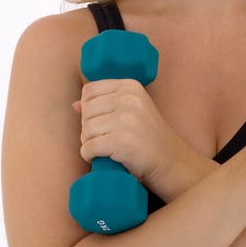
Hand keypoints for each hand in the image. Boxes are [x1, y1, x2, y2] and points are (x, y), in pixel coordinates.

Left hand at [72, 79, 188, 189]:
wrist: (170, 160)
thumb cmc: (148, 136)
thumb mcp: (132, 111)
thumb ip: (105, 104)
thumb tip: (75, 105)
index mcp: (130, 87)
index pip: (89, 91)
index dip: (87, 107)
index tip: (98, 120)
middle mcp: (129, 99)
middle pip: (86, 110)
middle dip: (87, 127)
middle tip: (100, 138)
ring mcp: (126, 120)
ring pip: (86, 129)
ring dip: (87, 142)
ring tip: (100, 148)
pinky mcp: (122, 141)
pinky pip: (89, 147)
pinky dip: (88, 155)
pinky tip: (97, 157)